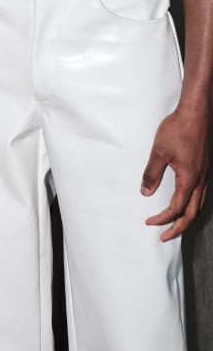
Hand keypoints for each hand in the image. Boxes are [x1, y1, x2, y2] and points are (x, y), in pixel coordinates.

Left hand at [142, 104, 209, 239]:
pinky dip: (193, 205)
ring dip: (186, 218)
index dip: (163, 219)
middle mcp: (200, 181)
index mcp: (189, 180)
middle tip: (164, 237)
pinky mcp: (204, 168)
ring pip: (199, 205)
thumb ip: (152, 174)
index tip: (150, 222)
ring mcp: (205, 175)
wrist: (196, 113)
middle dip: (178, 228)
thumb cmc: (178, 129)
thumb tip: (145, 192)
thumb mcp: (159, 152)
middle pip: (192, 214)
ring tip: (175, 225)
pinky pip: (201, 194)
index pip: (177, 209)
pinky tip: (185, 203)